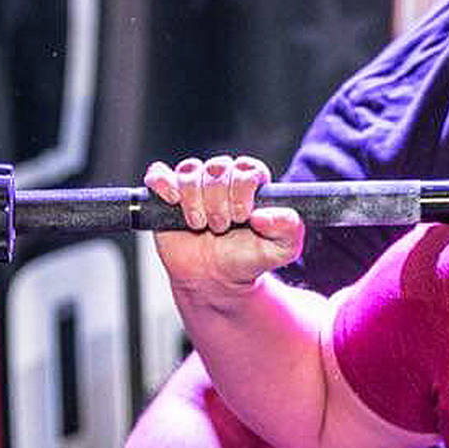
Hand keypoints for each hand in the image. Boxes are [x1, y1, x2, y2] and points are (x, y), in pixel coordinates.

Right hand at [145, 154, 304, 300]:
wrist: (215, 279)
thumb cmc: (248, 259)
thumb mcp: (281, 249)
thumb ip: (289, 229)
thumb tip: (264, 215)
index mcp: (251, 183)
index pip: (247, 168)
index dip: (242, 190)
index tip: (243, 217)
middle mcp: (222, 178)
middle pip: (217, 168)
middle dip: (219, 202)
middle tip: (221, 227)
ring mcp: (193, 184)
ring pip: (189, 172)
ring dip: (195, 202)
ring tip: (201, 225)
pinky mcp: (167, 193)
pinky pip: (159, 174)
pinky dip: (163, 183)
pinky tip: (173, 201)